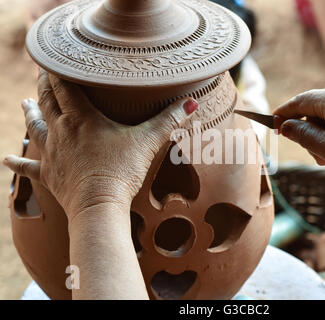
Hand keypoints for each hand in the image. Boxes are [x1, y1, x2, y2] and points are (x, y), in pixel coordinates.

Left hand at [3, 71, 197, 222]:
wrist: (99, 206)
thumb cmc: (123, 171)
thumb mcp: (149, 142)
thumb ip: (169, 120)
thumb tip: (191, 102)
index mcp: (83, 119)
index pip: (65, 87)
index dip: (58, 72)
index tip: (55, 60)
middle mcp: (62, 131)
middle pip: (48, 102)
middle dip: (44, 87)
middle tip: (42, 76)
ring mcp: (53, 153)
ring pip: (35, 127)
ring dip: (30, 113)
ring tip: (24, 102)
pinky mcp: (49, 174)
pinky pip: (29, 166)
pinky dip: (17, 161)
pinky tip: (5, 158)